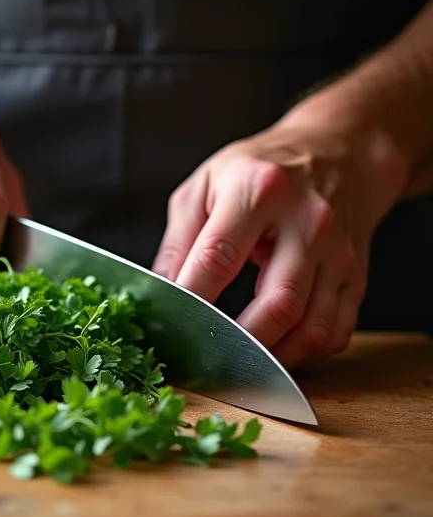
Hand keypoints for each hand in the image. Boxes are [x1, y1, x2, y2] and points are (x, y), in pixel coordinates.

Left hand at [153, 114, 407, 367]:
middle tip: (205, 357)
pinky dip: (304, 353)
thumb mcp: (204, 186)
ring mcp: (338, 251)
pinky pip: (335, 330)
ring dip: (272, 357)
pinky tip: (275, 351)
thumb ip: (179, 241)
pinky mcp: (356, 275)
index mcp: (258, 190)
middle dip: (238, 342)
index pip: (218, 259)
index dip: (191, 300)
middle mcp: (307, 221)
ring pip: (312, 326)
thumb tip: (159, 293)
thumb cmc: (259, 170)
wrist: (337, 152)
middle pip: (277, 303)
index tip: (169, 326)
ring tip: (237, 364)